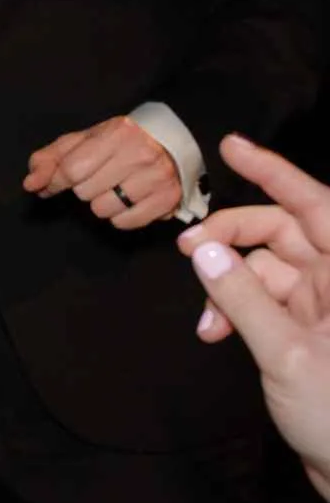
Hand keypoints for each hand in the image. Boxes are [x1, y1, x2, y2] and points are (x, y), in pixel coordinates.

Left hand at [23, 115, 180, 228]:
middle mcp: (139, 155)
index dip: (56, 181)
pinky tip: (129, 199)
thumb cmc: (119, 142)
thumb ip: (51, 159)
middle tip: (100, 175)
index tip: (55, 183)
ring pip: (103, 210)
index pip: (71, 170)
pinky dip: (121, 215)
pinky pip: (124, 222)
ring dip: (102, 202)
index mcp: (116, 134)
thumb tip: (31, 184)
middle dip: (84, 187)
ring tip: (115, 186)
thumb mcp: (82, 141)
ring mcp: (156, 179)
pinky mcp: (168, 200)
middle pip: (85, 192)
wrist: (169, 142)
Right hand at [179, 134, 329, 344]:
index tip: (231, 147)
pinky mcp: (307, 325)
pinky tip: (216, 332)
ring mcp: (322, 302)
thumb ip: (243, 300)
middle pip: (281, 231)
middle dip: (230, 236)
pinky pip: (263, 298)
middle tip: (186, 249)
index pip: (314, 205)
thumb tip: (203, 251)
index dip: (274, 173)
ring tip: (208, 323)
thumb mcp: (289, 355)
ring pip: (265, 268)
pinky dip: (235, 310)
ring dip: (227, 287)